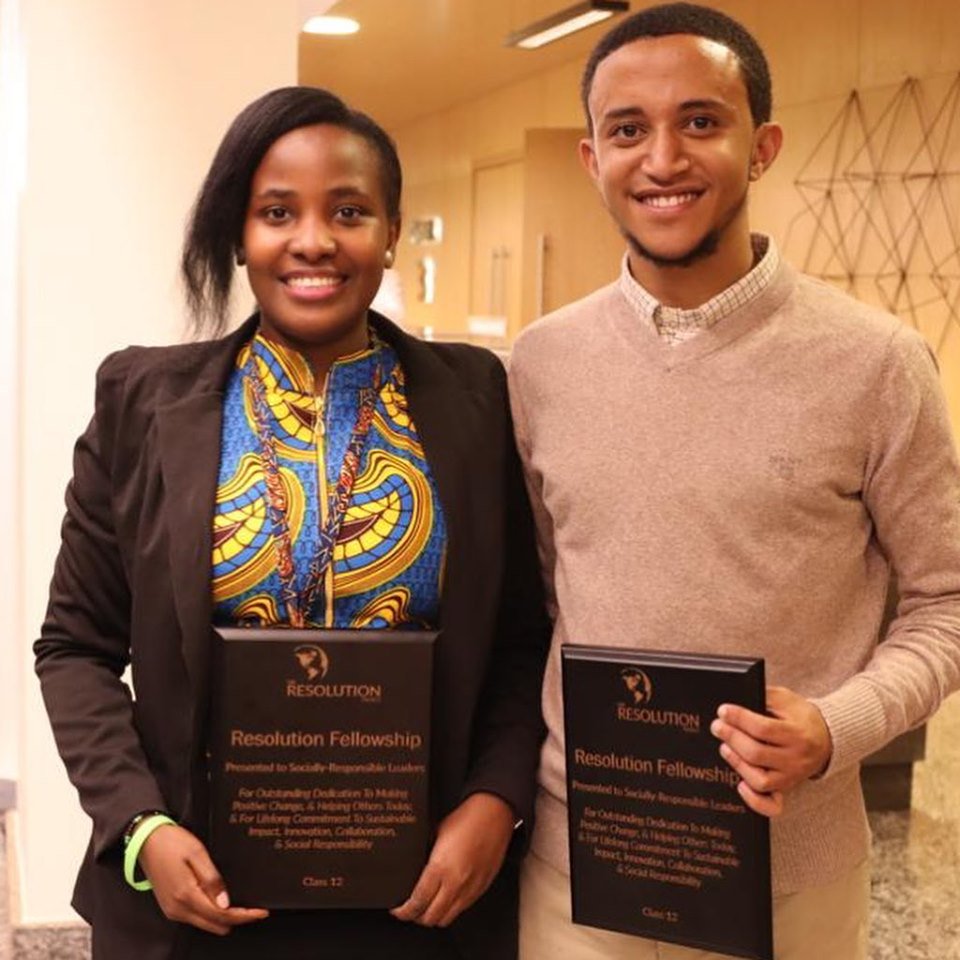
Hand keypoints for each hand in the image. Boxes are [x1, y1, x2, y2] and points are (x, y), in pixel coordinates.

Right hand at [138, 823, 268, 934]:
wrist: (147, 840)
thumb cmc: (172, 842)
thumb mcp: (197, 854)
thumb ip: (212, 880)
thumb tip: (225, 903)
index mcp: (186, 896)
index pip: (221, 916)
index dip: (244, 916)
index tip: (261, 912)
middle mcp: (178, 909)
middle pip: (215, 925)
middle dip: (237, 919)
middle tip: (255, 908)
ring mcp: (173, 910)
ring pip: (206, 924)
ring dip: (224, 918)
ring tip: (242, 904)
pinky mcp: (171, 907)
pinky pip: (197, 918)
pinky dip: (212, 914)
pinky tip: (222, 902)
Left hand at [390, 791, 514, 926]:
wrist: (493, 813)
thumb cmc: (466, 818)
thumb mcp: (435, 833)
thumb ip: (425, 854)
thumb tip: (415, 867)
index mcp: (440, 867)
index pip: (417, 902)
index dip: (404, 912)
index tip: (398, 911)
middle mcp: (455, 883)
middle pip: (431, 918)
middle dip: (416, 917)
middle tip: (409, 910)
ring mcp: (470, 888)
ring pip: (447, 919)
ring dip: (434, 917)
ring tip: (427, 907)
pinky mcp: (482, 888)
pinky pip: (463, 909)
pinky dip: (451, 909)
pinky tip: (446, 899)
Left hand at [710, 685, 832, 817]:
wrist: (827, 738)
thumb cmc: (801, 716)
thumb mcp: (786, 699)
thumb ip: (763, 697)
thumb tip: (736, 700)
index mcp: (798, 734)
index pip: (763, 729)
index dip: (739, 719)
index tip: (723, 711)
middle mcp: (796, 759)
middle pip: (756, 753)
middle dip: (732, 738)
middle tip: (717, 726)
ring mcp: (791, 777)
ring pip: (760, 780)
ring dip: (737, 763)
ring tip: (724, 747)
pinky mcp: (786, 788)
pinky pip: (771, 805)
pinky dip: (753, 800)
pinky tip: (739, 784)